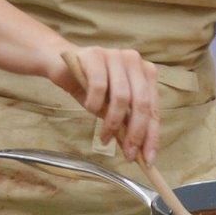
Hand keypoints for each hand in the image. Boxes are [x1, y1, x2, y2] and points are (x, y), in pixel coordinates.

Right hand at [53, 44, 162, 163]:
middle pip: (142, 103)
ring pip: (122, 96)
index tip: (148, 159)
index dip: (152, 135)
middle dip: (135, 133)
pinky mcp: (95, 55)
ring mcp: (116, 55)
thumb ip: (124, 124)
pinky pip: (99, 85)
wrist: (61, 66)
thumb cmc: (90, 87)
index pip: (154, 108)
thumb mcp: (110, 108)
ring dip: (112, 123)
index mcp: (145, 73)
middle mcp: (135, 62)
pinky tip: (89, 109)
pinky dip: (95, 103)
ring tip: (104, 137)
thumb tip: (136, 152)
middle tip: (127, 154)